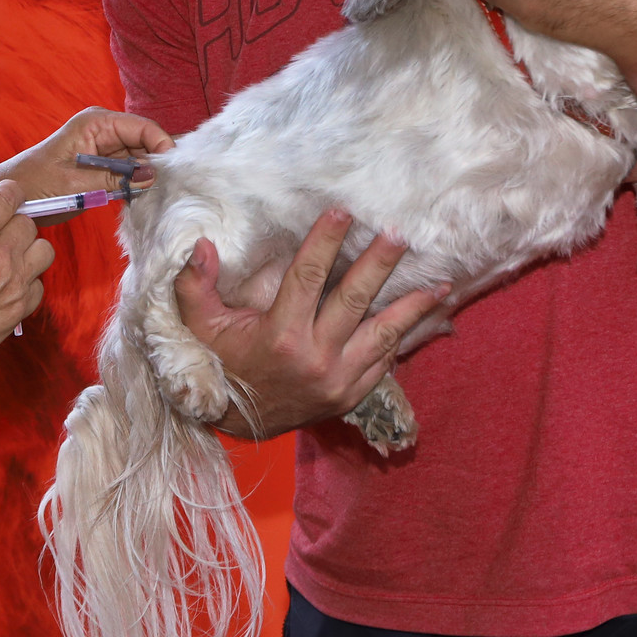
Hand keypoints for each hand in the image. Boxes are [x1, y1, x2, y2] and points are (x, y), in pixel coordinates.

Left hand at [0, 107, 174, 222]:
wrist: (12, 198)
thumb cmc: (34, 185)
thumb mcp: (74, 185)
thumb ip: (114, 180)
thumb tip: (151, 176)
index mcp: (96, 123)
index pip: (143, 128)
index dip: (162, 147)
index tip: (174, 173)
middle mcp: (104, 130)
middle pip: (146, 142)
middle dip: (157, 164)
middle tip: (169, 189)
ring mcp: (105, 148)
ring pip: (141, 158)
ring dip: (148, 176)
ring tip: (157, 196)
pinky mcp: (104, 166)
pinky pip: (130, 171)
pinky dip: (137, 184)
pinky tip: (142, 198)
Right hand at [0, 180, 54, 381]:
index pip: (8, 196)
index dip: (7, 193)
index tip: (5, 198)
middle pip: (28, 223)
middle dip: (14, 224)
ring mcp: (14, 282)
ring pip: (44, 250)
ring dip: (29, 249)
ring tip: (10, 258)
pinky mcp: (20, 308)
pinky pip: (39, 285)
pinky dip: (28, 282)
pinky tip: (7, 286)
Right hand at [173, 210, 450, 438]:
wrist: (236, 424)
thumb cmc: (217, 365)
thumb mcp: (198, 326)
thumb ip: (195, 285)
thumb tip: (202, 244)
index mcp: (280, 336)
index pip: (308, 278)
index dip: (325, 242)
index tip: (342, 212)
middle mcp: (315, 358)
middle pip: (354, 300)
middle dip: (379, 264)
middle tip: (399, 234)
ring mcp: (338, 381)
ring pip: (383, 336)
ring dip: (412, 307)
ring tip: (441, 285)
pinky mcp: (350, 397)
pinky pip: (383, 364)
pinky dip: (401, 340)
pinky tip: (419, 320)